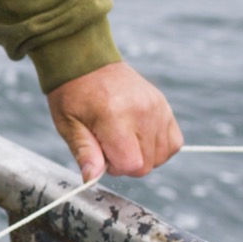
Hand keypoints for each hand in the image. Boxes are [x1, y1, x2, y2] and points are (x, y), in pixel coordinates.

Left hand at [46, 62, 181, 181]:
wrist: (87, 63)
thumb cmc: (73, 95)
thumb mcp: (68, 125)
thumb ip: (84, 152)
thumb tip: (92, 178)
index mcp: (116, 117)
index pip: (131, 164)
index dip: (115, 168)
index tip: (101, 155)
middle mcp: (143, 112)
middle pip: (147, 164)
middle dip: (126, 163)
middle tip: (108, 145)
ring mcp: (158, 108)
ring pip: (161, 156)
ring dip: (142, 156)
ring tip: (122, 139)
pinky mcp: (165, 106)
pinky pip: (174, 142)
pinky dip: (159, 148)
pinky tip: (140, 139)